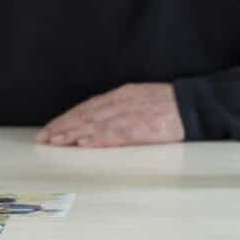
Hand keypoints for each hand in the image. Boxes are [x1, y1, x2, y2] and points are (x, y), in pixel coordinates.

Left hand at [35, 83, 184, 147]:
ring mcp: (131, 114)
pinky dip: (97, 139)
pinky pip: (115, 134)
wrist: (195, 105)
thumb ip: (120, 107)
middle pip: (86, 115)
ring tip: (55, 142)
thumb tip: (98, 119)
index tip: (51, 128)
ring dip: (72, 134)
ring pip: (95, 124)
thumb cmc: (171, 105)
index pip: (87, 107)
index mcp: (122, 95)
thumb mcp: (141, 99)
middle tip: (44, 138)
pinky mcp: (142, 128)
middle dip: (62, 126)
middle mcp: (122, 102)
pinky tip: (83, 144)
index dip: (67, 118)